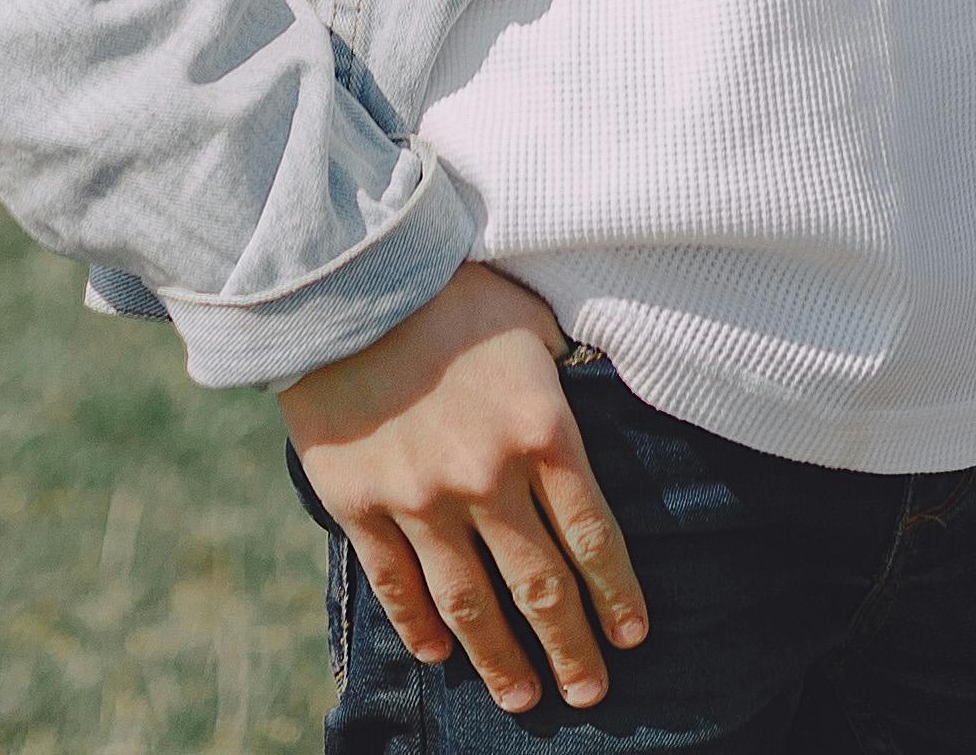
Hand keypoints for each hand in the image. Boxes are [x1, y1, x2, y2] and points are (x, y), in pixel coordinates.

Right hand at [278, 264, 641, 709]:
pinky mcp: (359, 504)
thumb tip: (592, 398)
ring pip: (469, 603)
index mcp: (542, 430)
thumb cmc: (449, 286)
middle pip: (540, 586)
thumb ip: (562, 376)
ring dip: (500, 659)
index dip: (618, 595)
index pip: (594, 535)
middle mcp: (487, 478)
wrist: (341, 278)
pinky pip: (395, 584)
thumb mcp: (531, 320)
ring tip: (523, 698)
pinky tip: (439, 655)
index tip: (634, 637)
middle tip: (592, 693)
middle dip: (572, 648)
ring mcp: (419, 498)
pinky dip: (418, 626)